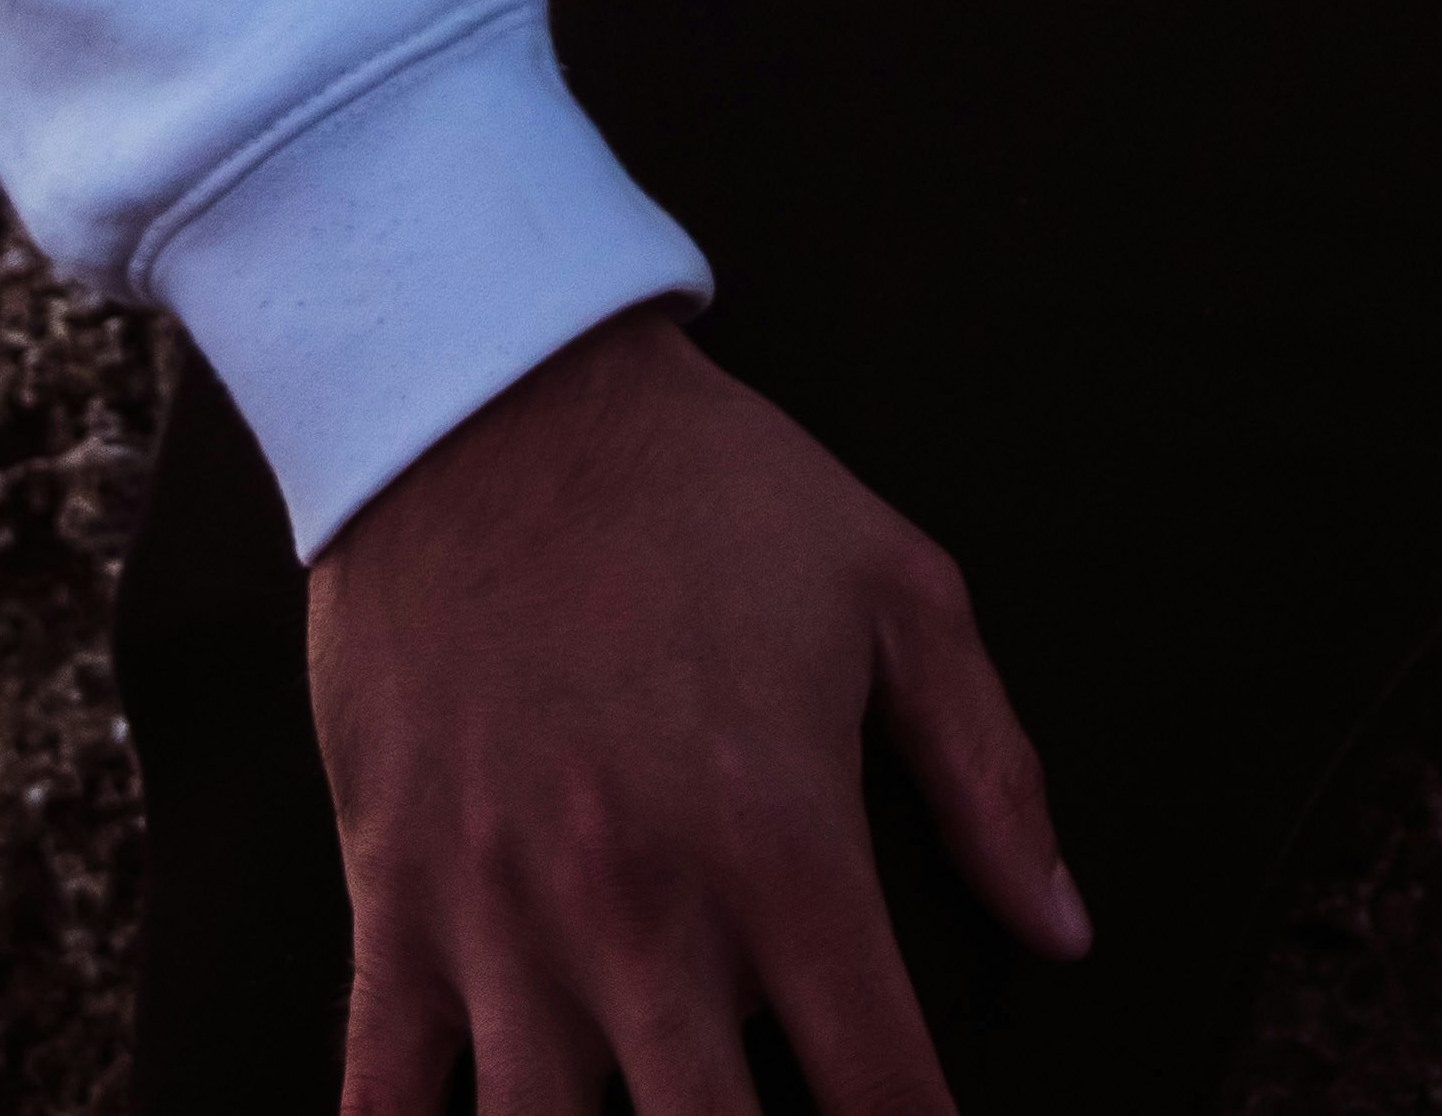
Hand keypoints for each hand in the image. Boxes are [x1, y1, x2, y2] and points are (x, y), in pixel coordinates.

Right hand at [309, 300, 1087, 1113]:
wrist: (489, 396)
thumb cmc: (704, 488)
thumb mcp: (895, 590)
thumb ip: (989, 772)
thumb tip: (1061, 927)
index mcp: (783, 844)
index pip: (882, 1088)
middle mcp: (645, 910)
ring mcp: (506, 920)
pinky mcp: (396, 901)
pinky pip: (380, 1097)